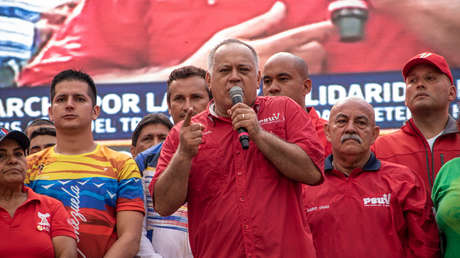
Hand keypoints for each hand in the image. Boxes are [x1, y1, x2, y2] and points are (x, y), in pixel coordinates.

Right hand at [178, 108, 203, 158]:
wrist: (184, 153)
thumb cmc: (188, 141)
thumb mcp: (189, 134)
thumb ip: (195, 128)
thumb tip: (204, 127)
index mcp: (183, 128)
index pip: (187, 120)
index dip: (189, 114)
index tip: (191, 108)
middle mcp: (184, 132)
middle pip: (198, 126)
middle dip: (200, 130)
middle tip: (196, 135)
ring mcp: (187, 137)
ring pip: (200, 133)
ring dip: (200, 137)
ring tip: (194, 141)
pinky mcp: (191, 143)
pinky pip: (200, 139)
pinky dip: (200, 142)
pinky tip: (195, 145)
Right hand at [182, 1, 335, 73]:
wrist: (198, 79)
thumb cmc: (212, 54)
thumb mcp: (235, 32)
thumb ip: (261, 23)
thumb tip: (281, 8)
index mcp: (264, 47)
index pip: (294, 37)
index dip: (314, 31)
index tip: (331, 26)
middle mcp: (268, 61)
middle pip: (301, 53)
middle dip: (316, 44)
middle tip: (327, 34)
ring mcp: (267, 72)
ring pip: (297, 64)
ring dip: (308, 55)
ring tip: (315, 46)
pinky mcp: (262, 80)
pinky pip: (287, 75)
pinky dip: (294, 66)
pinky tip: (297, 61)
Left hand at [228, 103, 260, 139]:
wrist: (257, 134)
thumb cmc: (249, 126)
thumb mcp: (244, 119)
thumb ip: (236, 114)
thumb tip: (228, 111)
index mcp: (250, 110)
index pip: (240, 104)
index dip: (233, 107)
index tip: (231, 113)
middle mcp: (251, 112)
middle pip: (237, 111)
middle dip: (233, 116)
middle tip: (233, 121)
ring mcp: (252, 117)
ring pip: (238, 117)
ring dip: (234, 122)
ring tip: (234, 125)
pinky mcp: (250, 123)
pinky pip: (239, 123)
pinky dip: (235, 126)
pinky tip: (235, 128)